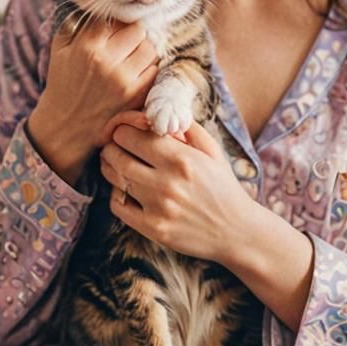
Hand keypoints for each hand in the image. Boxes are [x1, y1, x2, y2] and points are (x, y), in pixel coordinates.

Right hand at [28, 21, 157, 183]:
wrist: (66, 125)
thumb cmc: (63, 83)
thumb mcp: (60, 50)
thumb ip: (75, 23)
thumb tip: (95, 5)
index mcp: (86, 46)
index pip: (115, 18)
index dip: (118, 19)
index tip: (119, 23)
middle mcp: (106, 61)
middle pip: (137, 30)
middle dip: (134, 31)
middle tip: (129, 38)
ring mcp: (123, 79)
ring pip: (150, 48)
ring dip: (144, 48)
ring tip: (133, 54)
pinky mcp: (136, 95)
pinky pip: (154, 69)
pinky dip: (149, 66)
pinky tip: (138, 69)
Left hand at [99, 110, 252, 263]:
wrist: (236, 231)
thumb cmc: (224, 187)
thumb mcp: (213, 151)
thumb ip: (187, 128)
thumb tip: (159, 114)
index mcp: (182, 159)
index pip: (133, 135)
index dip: (124, 130)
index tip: (126, 132)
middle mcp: (167, 182)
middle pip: (117, 155)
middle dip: (111, 146)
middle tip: (114, 146)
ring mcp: (158, 208)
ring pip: (115, 179)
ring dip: (110, 168)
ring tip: (116, 164)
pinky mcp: (153, 228)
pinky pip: (118, 206)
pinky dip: (116, 195)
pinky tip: (125, 190)